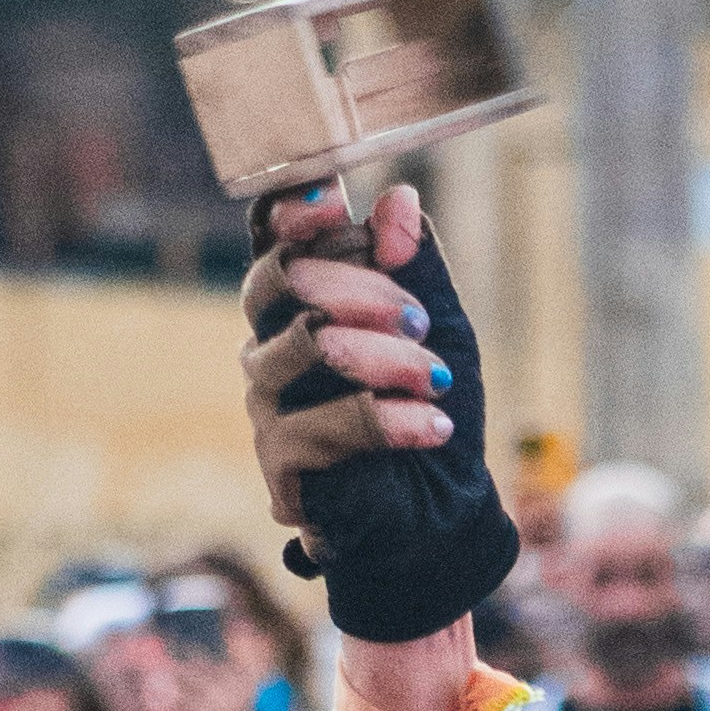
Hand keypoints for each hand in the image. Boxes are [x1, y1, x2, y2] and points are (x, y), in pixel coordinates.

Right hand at [238, 176, 520, 642]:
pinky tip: (433, 427)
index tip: (330, 202)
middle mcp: (270, 342)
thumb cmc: (429, 406)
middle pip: (285, 280)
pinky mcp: (280, 461)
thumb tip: (397, 199)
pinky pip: (326, 423)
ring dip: (387, 359)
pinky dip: (391, 421)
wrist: (439, 511)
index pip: (272, 238)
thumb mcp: (441, 327)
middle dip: (361, 288)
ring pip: (310, 346)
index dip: (289, 212)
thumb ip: (416, 265)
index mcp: (301, 299)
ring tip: (437, 382)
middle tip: (420, 319)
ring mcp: (267, 402)